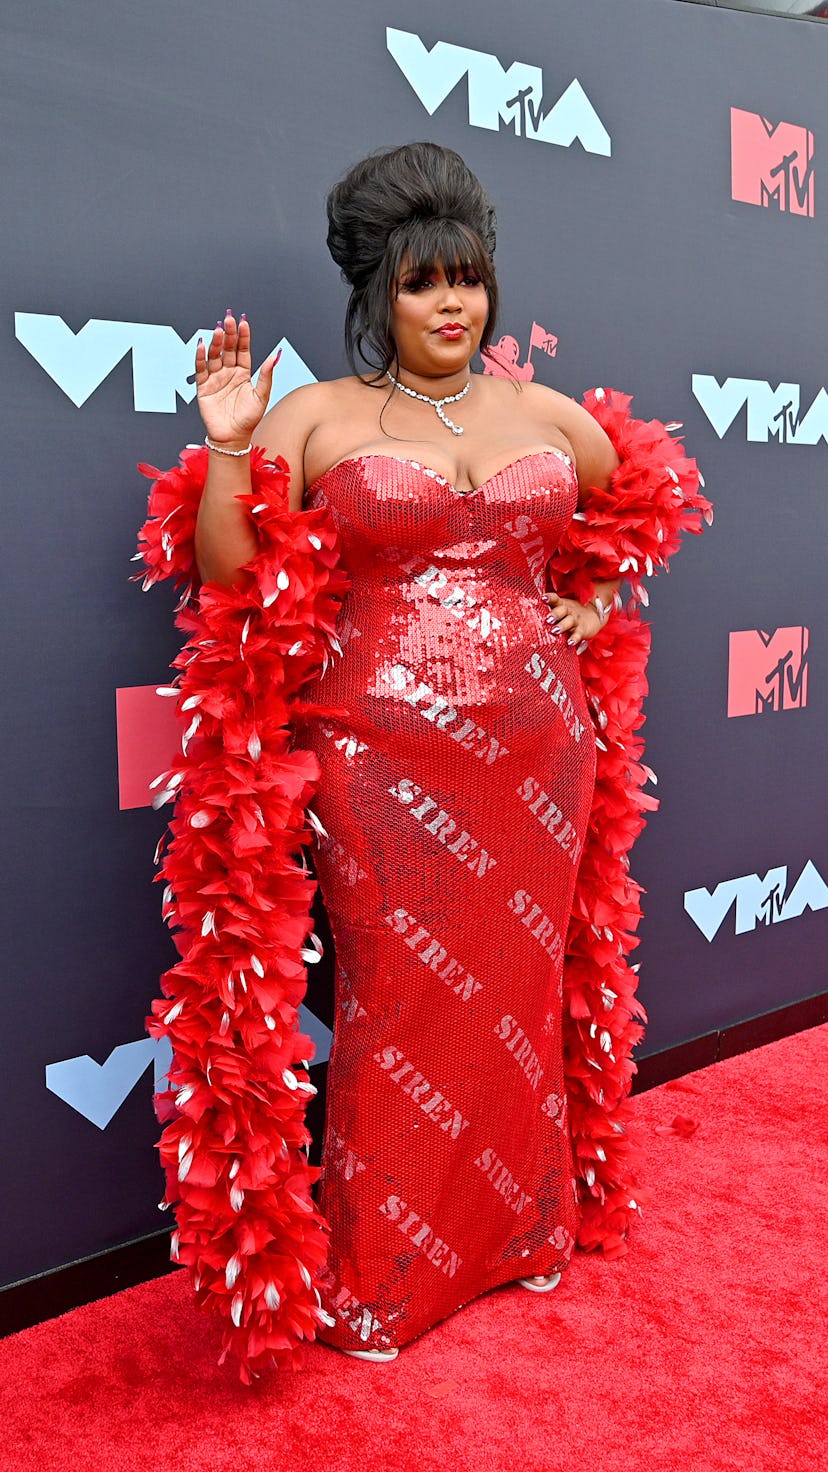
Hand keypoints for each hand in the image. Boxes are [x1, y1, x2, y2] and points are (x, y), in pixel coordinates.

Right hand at [194, 312, 279, 446]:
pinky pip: (201, 369)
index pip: (242, 350)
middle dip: (229, 334)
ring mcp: (215, 378)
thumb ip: (266, 376)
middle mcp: (228, 373)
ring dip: (216, 343)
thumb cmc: (248, 420)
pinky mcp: (203, 387)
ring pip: (215, 355)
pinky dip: (200, 357)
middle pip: (228, 349)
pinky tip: (202, 345)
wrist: (233, 438)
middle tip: (229, 319)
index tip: (243, 323)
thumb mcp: (261, 396)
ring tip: (219, 330)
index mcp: (243, 373)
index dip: (243, 337)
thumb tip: (275, 356)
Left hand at [544, 591, 602, 650]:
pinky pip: (578, 634)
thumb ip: (550, 611)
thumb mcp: (561, 610)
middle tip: (547, 619)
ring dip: (562, 626)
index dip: (550, 598)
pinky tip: (569, 643)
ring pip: (569, 621)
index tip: (543, 598)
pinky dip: (574, 638)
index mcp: (562, 604)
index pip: (555, 599)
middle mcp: (569, 611)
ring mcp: (576, 620)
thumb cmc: (570, 614)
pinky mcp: (582, 629)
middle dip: (555, 614)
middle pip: (562, 610)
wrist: (594, 615)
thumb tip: (528, 617)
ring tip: (554, 631)